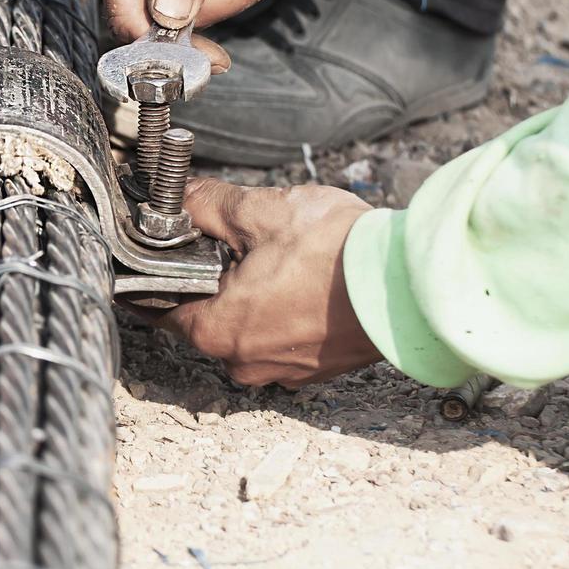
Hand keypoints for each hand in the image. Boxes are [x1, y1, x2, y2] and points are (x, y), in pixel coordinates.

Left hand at [144, 178, 380, 387]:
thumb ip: (208, 204)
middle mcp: (243, 362)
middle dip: (208, 277)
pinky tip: (301, 278)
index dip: (153, 273)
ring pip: (245, 326)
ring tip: (272, 254)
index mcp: (216, 331)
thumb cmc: (339, 253)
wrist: (416, 284)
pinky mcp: (316, 368)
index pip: (159, 306)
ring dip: (248, 293)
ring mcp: (282, 371)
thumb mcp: (260, 213)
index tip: (152, 254)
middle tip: (223, 239)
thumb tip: (179, 197)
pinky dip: (281, 309)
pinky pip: (281, 336)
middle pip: (203, 316)